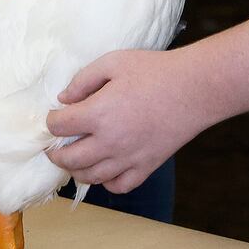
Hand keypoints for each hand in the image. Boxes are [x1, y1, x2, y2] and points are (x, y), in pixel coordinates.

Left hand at [46, 49, 206, 193]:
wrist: (195, 88)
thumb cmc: (156, 70)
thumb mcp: (115, 62)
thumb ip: (84, 79)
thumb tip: (64, 99)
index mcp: (97, 114)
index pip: (58, 126)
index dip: (52, 120)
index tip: (56, 116)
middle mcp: (108, 141)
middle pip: (68, 159)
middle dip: (56, 153)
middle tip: (57, 146)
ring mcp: (128, 158)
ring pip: (90, 177)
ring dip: (77, 170)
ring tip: (78, 159)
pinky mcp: (147, 166)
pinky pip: (118, 186)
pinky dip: (107, 182)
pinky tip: (107, 169)